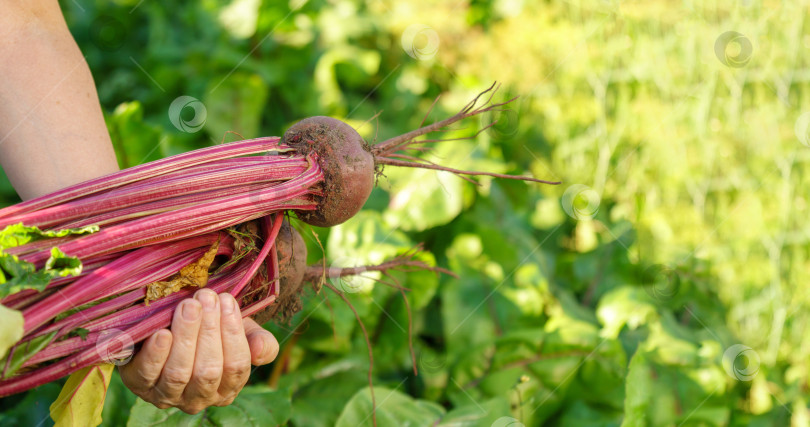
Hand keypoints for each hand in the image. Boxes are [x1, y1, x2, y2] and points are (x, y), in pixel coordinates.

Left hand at [120, 289, 278, 413]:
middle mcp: (199, 398)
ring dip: (185, 337)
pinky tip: (161, 332)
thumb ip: (258, 341)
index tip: (227, 300)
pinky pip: (148, 374)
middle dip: (209, 331)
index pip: (236, 367)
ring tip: (188, 306)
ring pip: (179, 373)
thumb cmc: (208, 332)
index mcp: (227, 387)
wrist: (164, 331)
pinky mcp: (140, 386)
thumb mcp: (238, 333)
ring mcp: (168, 396)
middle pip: (208, 371)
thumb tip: (260, 350)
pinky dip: (156, 353)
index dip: (233, 333)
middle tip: (206, 297)